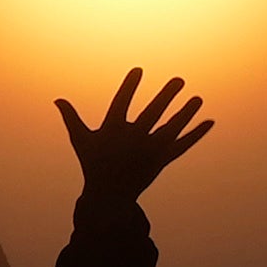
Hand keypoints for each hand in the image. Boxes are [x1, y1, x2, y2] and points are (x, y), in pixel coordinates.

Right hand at [55, 69, 213, 214]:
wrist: (108, 196)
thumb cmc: (93, 164)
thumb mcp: (80, 140)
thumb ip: (71, 118)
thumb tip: (57, 99)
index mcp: (113, 131)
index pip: (121, 103)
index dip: (129, 86)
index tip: (139, 69)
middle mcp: (133, 140)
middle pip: (152, 114)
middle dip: (166, 97)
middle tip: (179, 80)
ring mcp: (149, 152)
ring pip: (171, 130)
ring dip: (185, 114)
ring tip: (197, 98)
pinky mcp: (161, 161)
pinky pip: (181, 146)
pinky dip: (196, 135)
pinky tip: (209, 122)